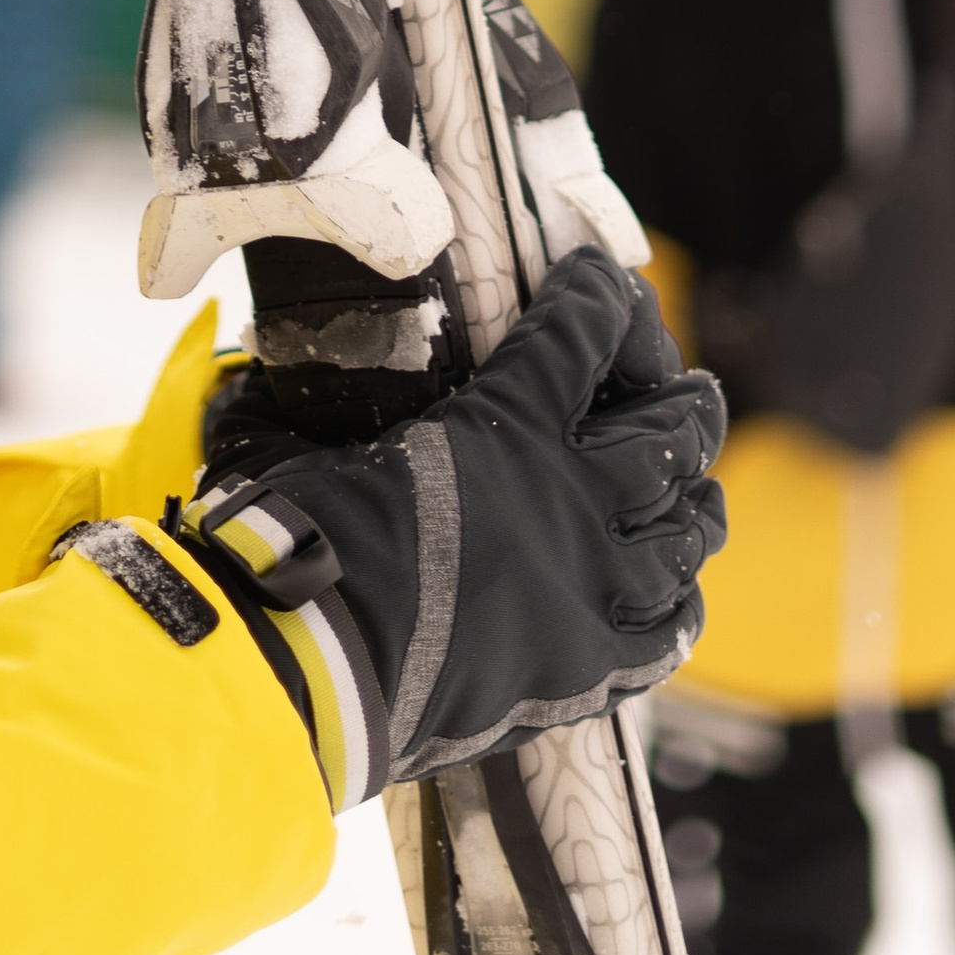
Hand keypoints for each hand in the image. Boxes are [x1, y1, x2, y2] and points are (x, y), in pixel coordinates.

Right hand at [181, 250, 726, 806]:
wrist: (302, 670)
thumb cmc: (291, 542)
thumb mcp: (299, 439)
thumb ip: (305, 396)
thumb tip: (258, 366)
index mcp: (507, 424)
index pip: (584, 333)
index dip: (599, 298)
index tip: (598, 283)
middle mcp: (569, 498)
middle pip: (669, 434)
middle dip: (684, 402)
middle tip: (686, 391)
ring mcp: (586, 589)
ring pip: (684, 534)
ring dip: (694, 504)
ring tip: (696, 490)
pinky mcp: (583, 671)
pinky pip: (664, 634)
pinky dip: (676, 606)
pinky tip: (673, 594)